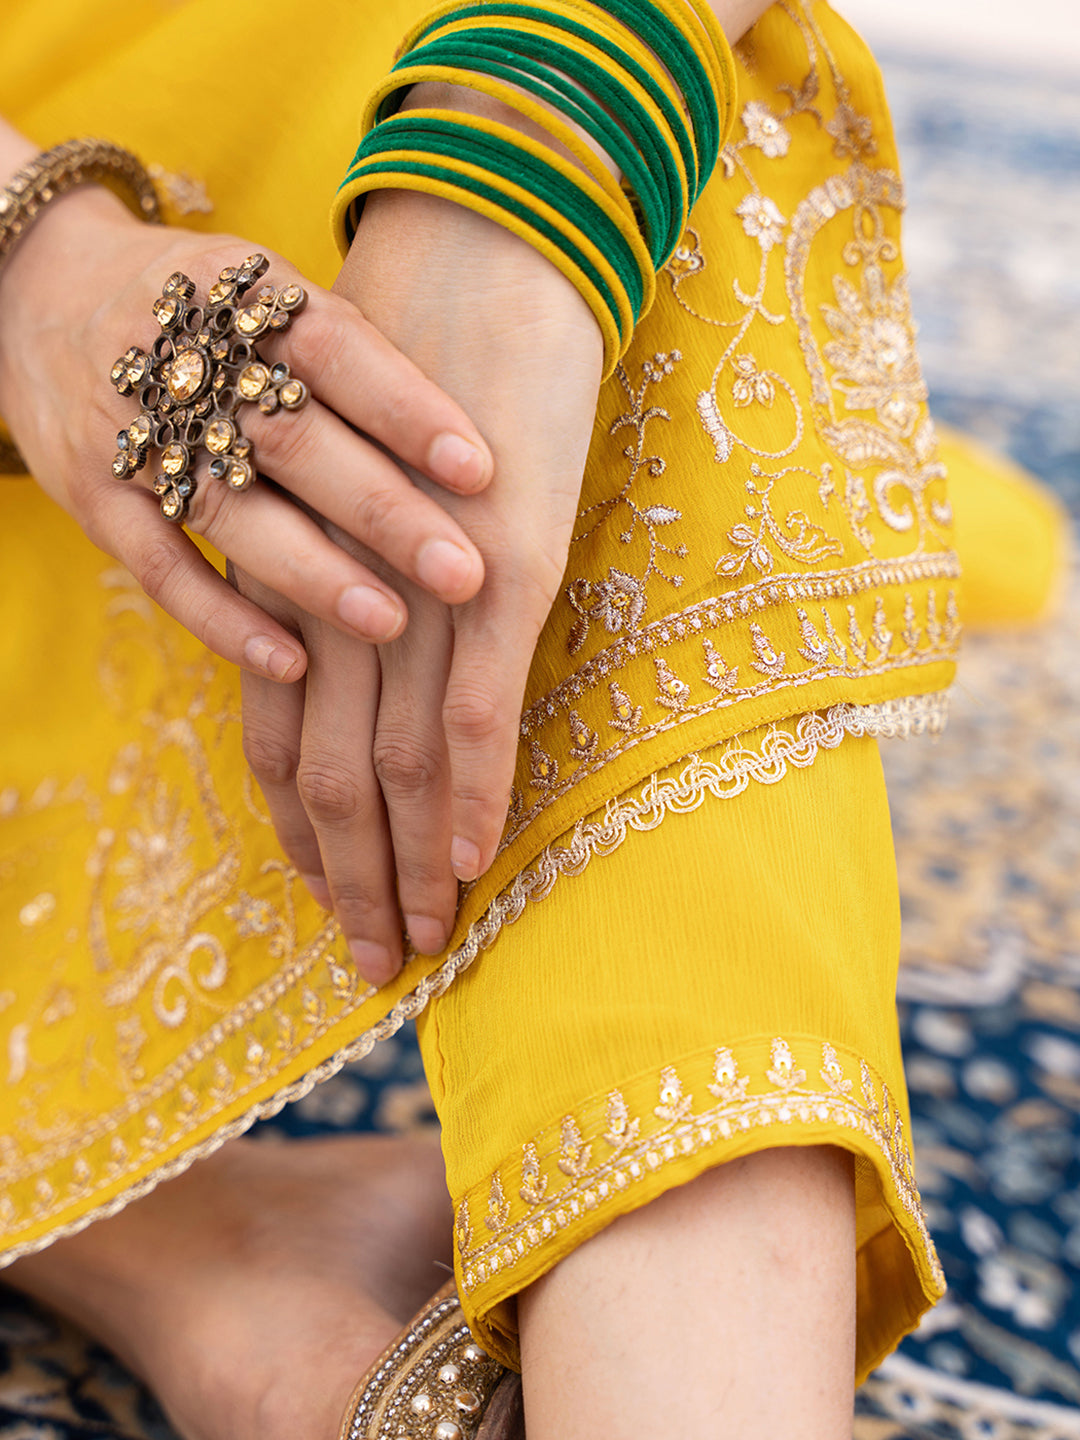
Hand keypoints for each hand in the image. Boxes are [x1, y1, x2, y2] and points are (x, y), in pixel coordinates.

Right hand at [0, 182, 494, 679]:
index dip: (406, 409)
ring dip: (313, 575)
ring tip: (392, 623)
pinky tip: (291, 661)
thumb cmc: (202, 308)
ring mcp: (132, 432)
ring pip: (230, 511)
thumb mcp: (264, 292)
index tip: (479, 471)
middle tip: (464, 574)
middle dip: (383, 512)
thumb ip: (348, 359)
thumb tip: (472, 447)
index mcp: (245, 297)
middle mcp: (187, 361)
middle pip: (293, 441)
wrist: (38, 289)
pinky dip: (223, 619)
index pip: (334, 347)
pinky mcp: (92, 495)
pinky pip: (159, 567)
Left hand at [235, 188, 602, 981]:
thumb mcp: (368, 508)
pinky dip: (473, 796)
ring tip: (419, 943)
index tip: (326, 901)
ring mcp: (417, 595)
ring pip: (392, 766)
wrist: (485, 270)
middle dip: (350, 883)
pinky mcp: (498, 573)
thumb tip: (389, 678)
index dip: (300, 839)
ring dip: (404, 867)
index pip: (280, 747)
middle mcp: (343, 606)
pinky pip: (473, 710)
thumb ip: (363, 593)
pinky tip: (474, 864)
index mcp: (305, 590)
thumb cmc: (431, 393)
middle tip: (374, 966)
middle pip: (328, 779)